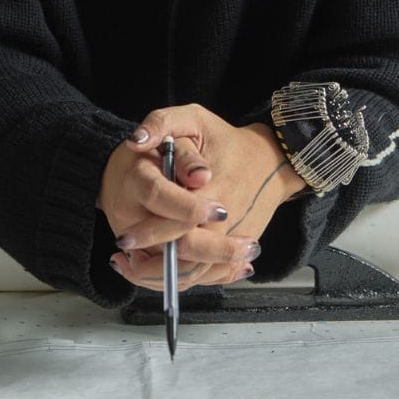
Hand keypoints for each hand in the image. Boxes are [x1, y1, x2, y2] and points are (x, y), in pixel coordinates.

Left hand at [101, 103, 305, 288]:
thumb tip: (136, 142)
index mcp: (214, 189)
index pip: (178, 222)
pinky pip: (211, 274)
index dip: (150, 234)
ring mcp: (235, 237)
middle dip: (151, 264)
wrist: (274, 160)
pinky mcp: (239, 247)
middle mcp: (227, 220)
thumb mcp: (195, 118)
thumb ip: (162, 122)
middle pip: (187, 255)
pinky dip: (186, 279)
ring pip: (197, 272)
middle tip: (125, 258)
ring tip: (134, 267)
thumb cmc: (228, 141)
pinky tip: (162, 273)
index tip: (124, 241)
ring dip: (163, 277)